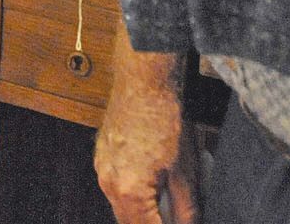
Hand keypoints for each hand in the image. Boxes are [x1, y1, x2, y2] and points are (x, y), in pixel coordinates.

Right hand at [95, 34, 196, 223]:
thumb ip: (186, 209)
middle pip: (128, 223)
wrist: (145, 81)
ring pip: (120, 207)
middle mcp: (109, 183)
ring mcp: (102, 168)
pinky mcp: (102, 155)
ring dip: (140, 213)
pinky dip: (132, 195)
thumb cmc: (165, 118)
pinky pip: (114, 187)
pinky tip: (152, 186)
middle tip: (173, 218)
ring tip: (165, 207)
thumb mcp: (185, 172)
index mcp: (129, 191)